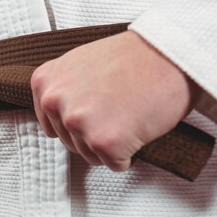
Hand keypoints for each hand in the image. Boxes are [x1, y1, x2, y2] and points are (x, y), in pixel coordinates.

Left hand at [31, 30, 197, 170]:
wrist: (170, 52)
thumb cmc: (134, 56)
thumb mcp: (81, 62)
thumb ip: (64, 89)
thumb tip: (59, 115)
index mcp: (46, 82)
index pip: (52, 124)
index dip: (80, 121)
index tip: (98, 109)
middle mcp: (54, 102)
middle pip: (71, 142)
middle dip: (96, 132)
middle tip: (119, 107)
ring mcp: (78, 122)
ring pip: (91, 156)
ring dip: (112, 144)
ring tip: (128, 113)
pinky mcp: (104, 142)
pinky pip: (115, 164)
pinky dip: (129, 154)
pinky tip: (138, 127)